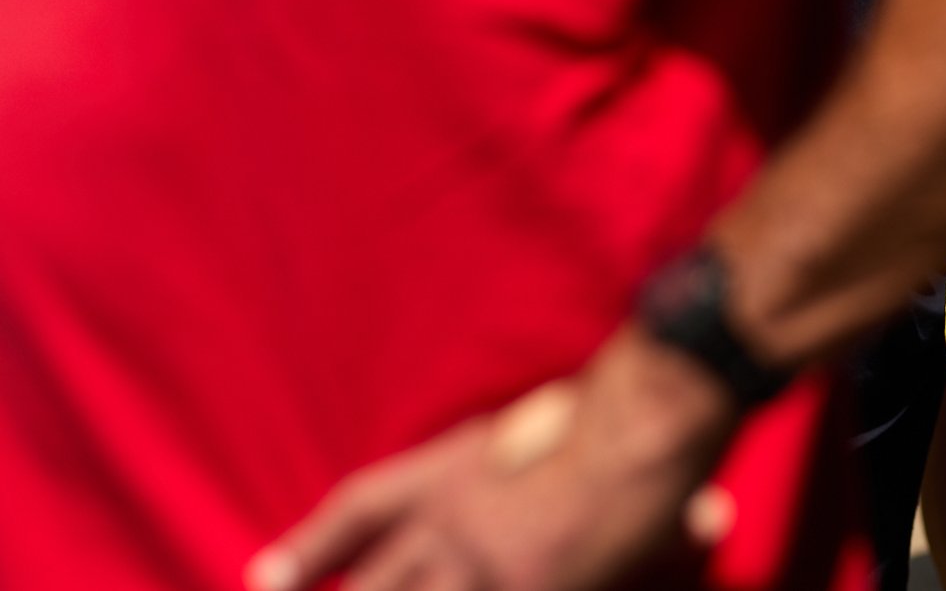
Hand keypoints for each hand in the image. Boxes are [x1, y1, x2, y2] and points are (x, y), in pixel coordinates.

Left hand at [246, 331, 741, 590]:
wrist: (648, 415)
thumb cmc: (617, 406)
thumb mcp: (548, 422)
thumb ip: (535, 465)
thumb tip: (601, 488)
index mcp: (450, 470)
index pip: (359, 510)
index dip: (309, 548)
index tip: (264, 576)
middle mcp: (453, 522)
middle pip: (373, 586)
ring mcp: (487, 567)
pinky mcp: (532, 589)